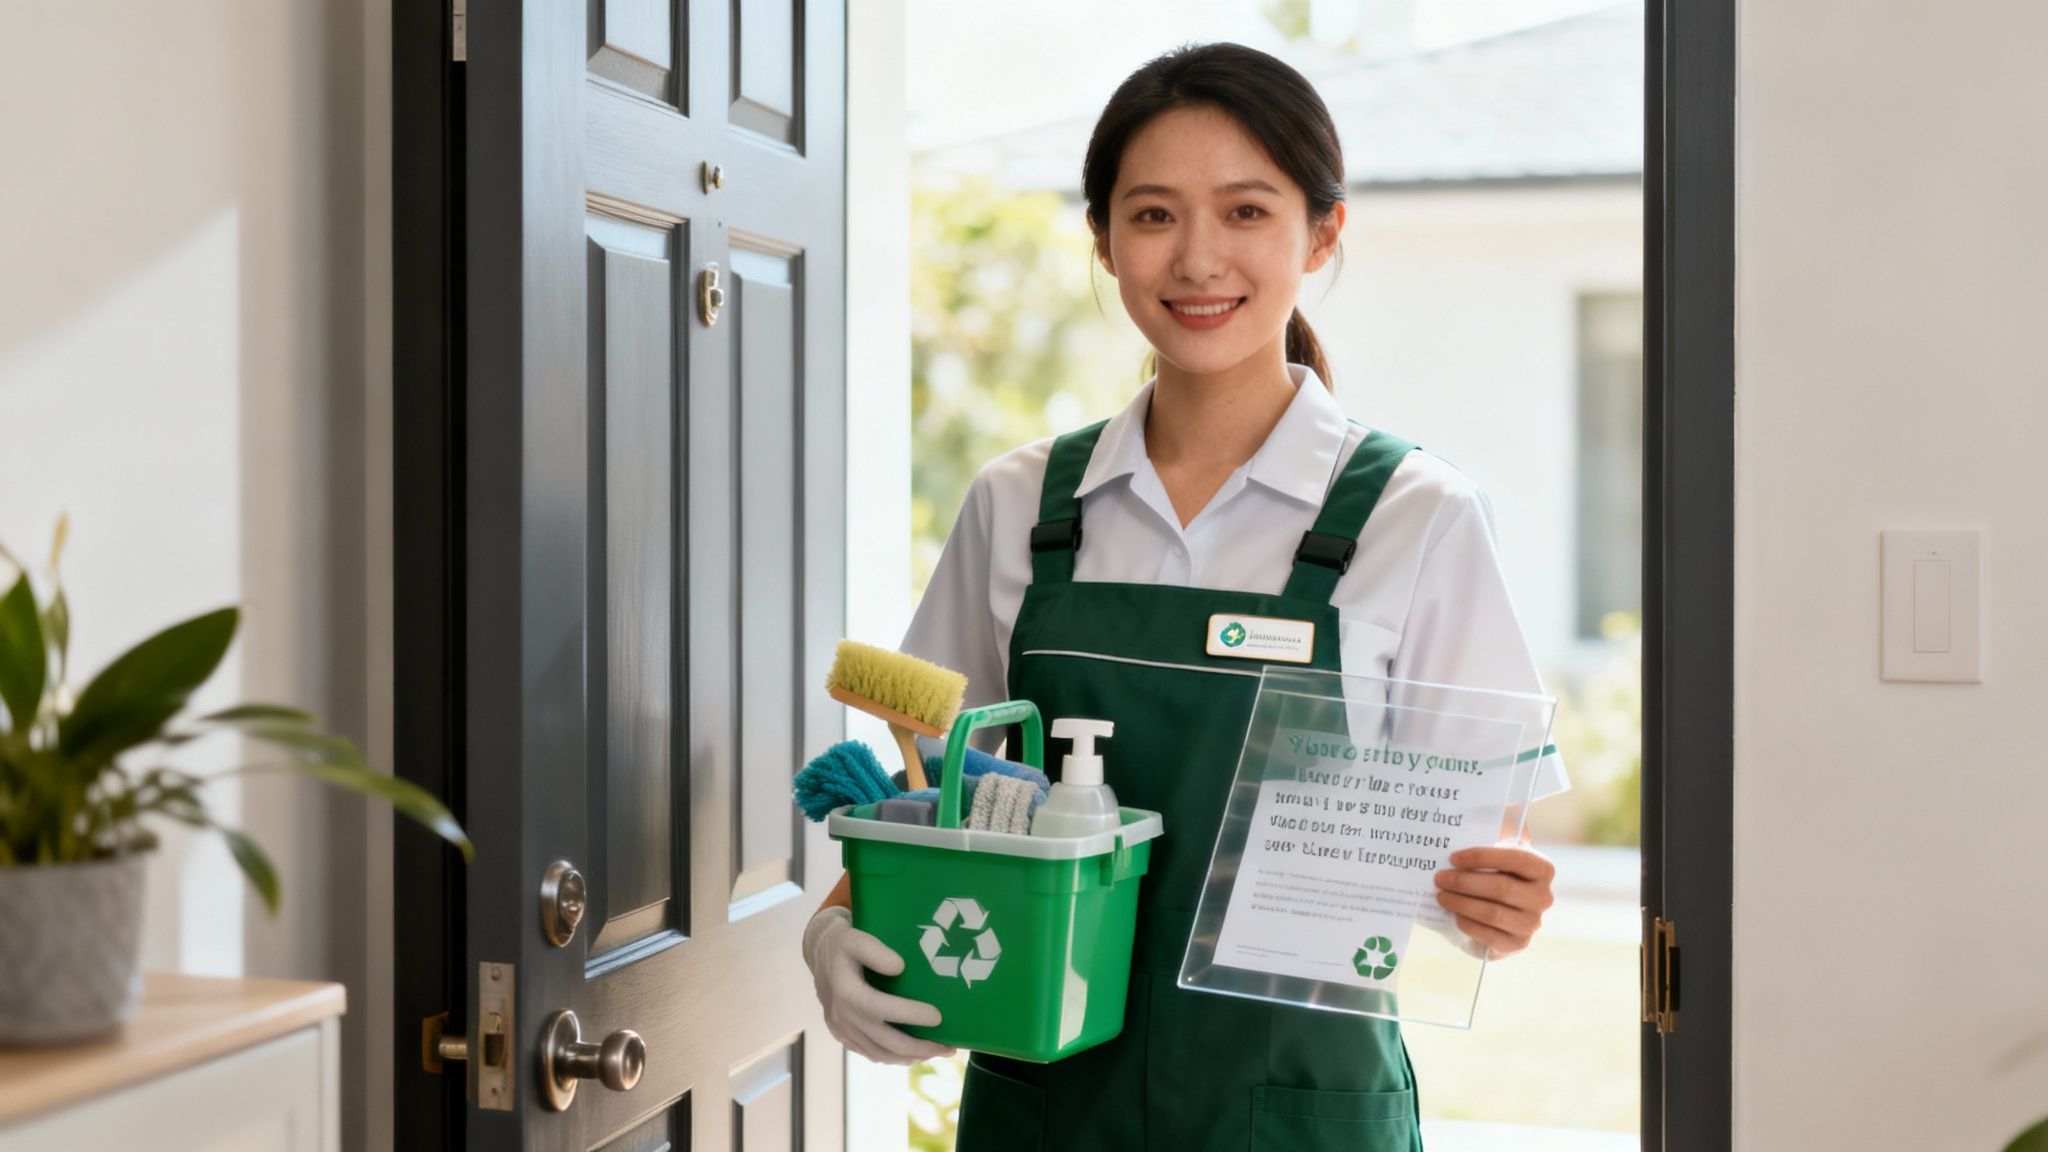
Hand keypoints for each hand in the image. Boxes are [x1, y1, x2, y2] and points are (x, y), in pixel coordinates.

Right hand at [802, 906, 956, 1064]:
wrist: (821, 955)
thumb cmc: (845, 944)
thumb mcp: (857, 938)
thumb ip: (876, 951)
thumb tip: (900, 968)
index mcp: (845, 991)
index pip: (879, 1009)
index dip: (909, 1015)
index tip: (937, 1016)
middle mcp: (842, 1016)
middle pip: (883, 1041)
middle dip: (918, 1047)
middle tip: (947, 1047)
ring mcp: (841, 1030)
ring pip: (879, 1054)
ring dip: (910, 1056)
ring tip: (938, 1051)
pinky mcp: (844, 1037)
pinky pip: (871, 1054)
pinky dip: (894, 1057)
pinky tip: (914, 1053)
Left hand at [1432, 841, 1555, 958]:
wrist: (1504, 908)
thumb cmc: (1497, 872)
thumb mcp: (1500, 850)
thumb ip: (1494, 832)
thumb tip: (1482, 815)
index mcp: (1543, 869)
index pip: (1515, 859)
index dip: (1482, 857)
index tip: (1453, 857)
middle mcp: (1543, 897)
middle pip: (1501, 888)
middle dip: (1465, 882)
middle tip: (1439, 878)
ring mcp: (1532, 923)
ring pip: (1493, 913)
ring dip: (1461, 903)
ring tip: (1441, 895)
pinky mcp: (1518, 943)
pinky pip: (1490, 936)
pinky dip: (1469, 924)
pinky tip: (1455, 914)